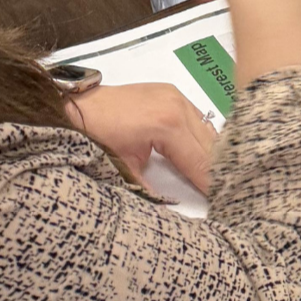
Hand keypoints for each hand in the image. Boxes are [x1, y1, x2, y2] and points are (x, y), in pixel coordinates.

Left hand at [69, 83, 216, 193]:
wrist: (76, 106)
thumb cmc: (97, 137)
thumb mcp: (124, 169)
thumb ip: (151, 189)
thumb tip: (170, 207)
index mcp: (168, 125)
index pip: (199, 160)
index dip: (211, 182)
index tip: (224, 198)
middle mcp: (180, 107)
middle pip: (211, 144)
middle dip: (217, 168)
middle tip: (224, 188)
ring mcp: (178, 96)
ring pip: (208, 129)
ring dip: (212, 152)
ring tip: (215, 173)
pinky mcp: (174, 93)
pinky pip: (198, 118)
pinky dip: (201, 137)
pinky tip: (201, 151)